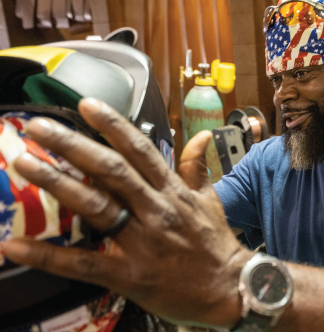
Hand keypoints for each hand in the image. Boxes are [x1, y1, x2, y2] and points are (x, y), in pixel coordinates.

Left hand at [3, 98, 252, 327]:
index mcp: (173, 192)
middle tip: (40, 127)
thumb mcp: (209, 199)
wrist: (230, 289)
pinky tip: (17, 246)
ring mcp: (143, 242)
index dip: (113, 125)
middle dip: (74, 145)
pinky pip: (86, 263)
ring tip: (26, 164)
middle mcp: (156, 210)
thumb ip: (197, 166)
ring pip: (97, 206)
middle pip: (112, 171)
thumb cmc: (216, 243)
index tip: (87, 105)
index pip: (140, 150)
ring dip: (59, 183)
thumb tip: (201, 136)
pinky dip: (50, 255)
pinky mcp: (130, 274)